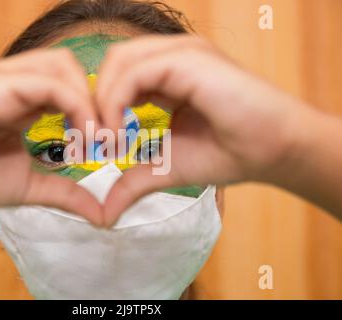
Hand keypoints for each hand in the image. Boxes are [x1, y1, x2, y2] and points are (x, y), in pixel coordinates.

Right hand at [0, 48, 102, 232]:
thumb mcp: (31, 186)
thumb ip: (67, 192)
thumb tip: (102, 215)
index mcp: (20, 98)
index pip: (68, 83)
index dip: (93, 108)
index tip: (105, 144)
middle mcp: (12, 81)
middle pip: (69, 66)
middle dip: (94, 98)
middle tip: (103, 137)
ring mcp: (2, 79)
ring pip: (64, 66)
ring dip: (88, 100)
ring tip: (92, 137)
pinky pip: (50, 85)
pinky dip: (76, 107)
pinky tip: (81, 136)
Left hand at [96, 35, 321, 225]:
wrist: (275, 150)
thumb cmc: (229, 153)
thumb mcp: (166, 167)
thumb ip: (132, 182)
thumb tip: (104, 216)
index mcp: (168, 74)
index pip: (118, 76)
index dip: (100, 107)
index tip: (99, 145)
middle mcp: (173, 57)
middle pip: (114, 63)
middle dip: (95, 101)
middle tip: (98, 141)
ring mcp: (182, 54)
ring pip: (119, 62)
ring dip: (103, 101)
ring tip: (110, 140)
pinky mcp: (188, 61)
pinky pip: (135, 72)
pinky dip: (116, 101)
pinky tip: (121, 133)